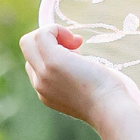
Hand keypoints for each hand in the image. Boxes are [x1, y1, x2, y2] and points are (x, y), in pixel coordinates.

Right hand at [18, 27, 139, 126]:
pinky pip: (42, 34)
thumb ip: (73, 75)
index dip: (53, 51)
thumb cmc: (108, 100)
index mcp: (46, 92)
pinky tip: (76, 40)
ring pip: (29, 41)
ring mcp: (44, 73)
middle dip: (49, 39)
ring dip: (53, 33)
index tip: (77, 53)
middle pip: (28, 50)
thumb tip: (75, 52)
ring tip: (76, 44)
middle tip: (76, 46)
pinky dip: (57, 29)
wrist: (111, 110)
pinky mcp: (53, 62)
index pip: (35, 63)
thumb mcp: (85, 88)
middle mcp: (40, 84)